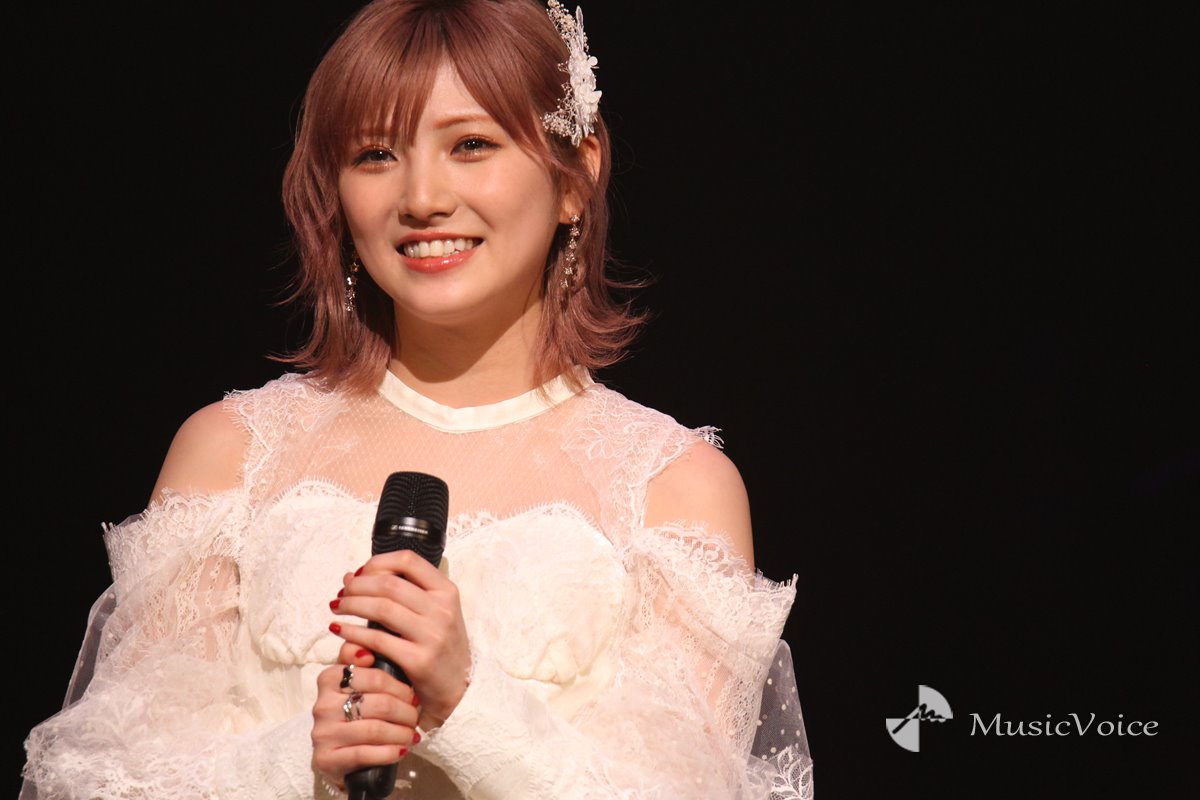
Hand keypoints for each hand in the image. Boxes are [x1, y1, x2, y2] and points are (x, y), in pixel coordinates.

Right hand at [310, 662, 419, 789]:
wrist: (340, 753)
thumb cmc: (356, 710)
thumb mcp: (359, 681)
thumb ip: (362, 657)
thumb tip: (369, 649)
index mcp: (329, 678)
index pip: (375, 677)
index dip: (400, 688)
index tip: (412, 695)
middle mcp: (322, 705)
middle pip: (379, 704)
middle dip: (405, 712)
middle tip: (416, 717)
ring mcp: (322, 733)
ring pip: (374, 730)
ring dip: (401, 734)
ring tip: (412, 735)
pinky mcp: (326, 758)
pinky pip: (364, 753)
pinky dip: (389, 752)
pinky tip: (401, 751)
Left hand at [328, 550, 470, 729]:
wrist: (458, 689)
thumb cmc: (440, 646)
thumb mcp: (431, 613)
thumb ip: (397, 594)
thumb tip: (350, 576)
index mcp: (446, 591)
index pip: (408, 560)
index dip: (377, 563)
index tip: (359, 573)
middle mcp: (442, 609)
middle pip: (389, 584)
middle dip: (357, 586)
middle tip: (341, 592)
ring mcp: (432, 635)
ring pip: (381, 608)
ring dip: (352, 604)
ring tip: (337, 607)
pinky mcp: (419, 660)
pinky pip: (378, 639)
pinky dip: (352, 632)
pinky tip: (339, 630)